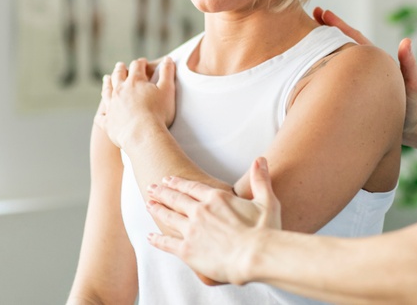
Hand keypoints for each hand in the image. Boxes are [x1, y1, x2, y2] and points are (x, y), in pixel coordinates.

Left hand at [97, 57, 176, 148]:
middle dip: (120, 69)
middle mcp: (119, 90)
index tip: (143, 62)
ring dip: (107, 84)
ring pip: (107, 91)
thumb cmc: (158, 113)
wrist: (143, 135)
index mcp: (135, 81)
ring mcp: (112, 106)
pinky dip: (102, 115)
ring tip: (107, 79)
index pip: (137, 66)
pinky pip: (102, 117)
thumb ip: (168, 73)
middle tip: (120, 65)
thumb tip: (168, 59)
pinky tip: (102, 114)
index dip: (141, 63)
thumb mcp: (167, 90)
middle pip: (118, 75)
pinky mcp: (108, 122)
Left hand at [146, 157, 279, 284]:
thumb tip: (261, 160)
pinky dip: (157, 239)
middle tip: (152, 187)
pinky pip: (167, 243)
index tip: (169, 179)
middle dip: (162, 192)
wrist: (256, 256)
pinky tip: (150, 237)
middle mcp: (200, 211)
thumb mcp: (267, 201)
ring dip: (157, 209)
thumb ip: (260, 180)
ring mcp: (191, 230)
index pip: (192, 187)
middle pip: (176, 198)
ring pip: (168, 216)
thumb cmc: (265, 231)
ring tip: (149, 204)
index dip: (179, 183)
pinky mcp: (187, 250)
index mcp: (216, 199)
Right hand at [314, 7, 416, 142]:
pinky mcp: (352, 92)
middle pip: (342, 43)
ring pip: (337, 58)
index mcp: (374, 61)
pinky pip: (335, 76)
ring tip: (306, 34)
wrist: (411, 127)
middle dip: (328, 28)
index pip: (354, 39)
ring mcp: (357, 79)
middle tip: (313, 13)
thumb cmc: (412, 107)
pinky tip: (310, 66)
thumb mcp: (413, 85)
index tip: (324, 13)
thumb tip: (405, 41)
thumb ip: (409, 65)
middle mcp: (364, 68)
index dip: (339, 26)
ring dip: (323, 47)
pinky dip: (323, 66)